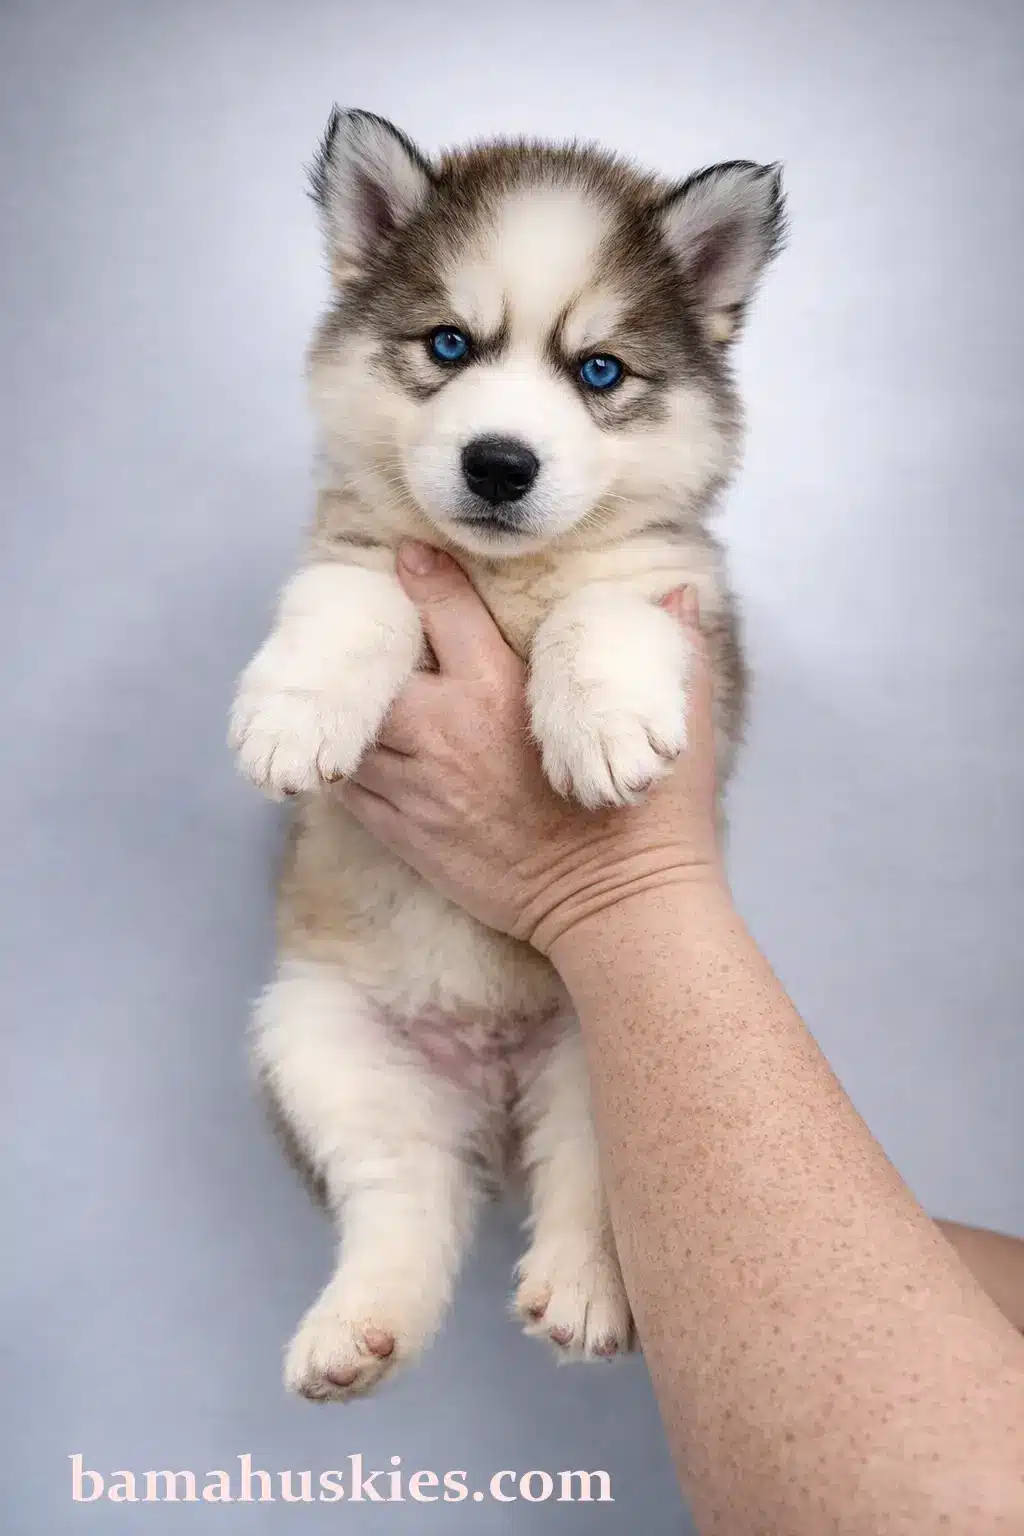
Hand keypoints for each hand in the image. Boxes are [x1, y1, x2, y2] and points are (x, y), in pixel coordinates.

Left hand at [337, 541, 724, 951]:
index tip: (409, 556)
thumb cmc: (648, 819)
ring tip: (353, 699)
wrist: (616, 908)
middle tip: (371, 643)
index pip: (447, 614)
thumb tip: (677, 594)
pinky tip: (358, 755)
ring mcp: (419, 787)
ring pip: (353, 732)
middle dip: (368, 655)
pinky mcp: (408, 835)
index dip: (424, 577)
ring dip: (351, 714)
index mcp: (501, 692)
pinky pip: (352, 791)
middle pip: (372, 674)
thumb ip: (672, 649)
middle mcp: (446, 732)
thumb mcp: (675, 723)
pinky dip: (348, 768)